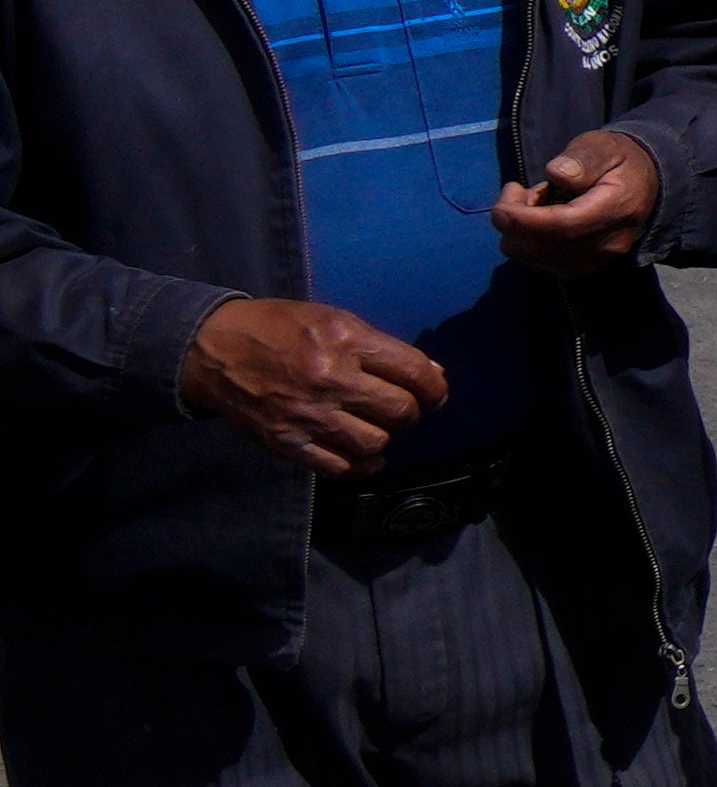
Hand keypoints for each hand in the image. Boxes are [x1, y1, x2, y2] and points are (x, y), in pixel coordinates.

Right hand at [179, 293, 450, 467]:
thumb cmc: (277, 328)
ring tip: (378, 426)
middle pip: (400, 411)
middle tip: (403, 409)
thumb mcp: (332, 319)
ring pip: (375, 442)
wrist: (211, 350)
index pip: (414, 372)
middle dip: (412, 412)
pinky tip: (366, 456)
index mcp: (345, 341)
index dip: (435, 387)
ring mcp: (307, 414)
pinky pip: (339, 467)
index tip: (434, 393)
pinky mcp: (286, 442)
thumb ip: (381, 348)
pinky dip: (361, 466)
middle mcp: (330, 379)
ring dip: (386, 437)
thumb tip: (430, 375)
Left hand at [488, 129, 664, 263]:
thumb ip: (582, 159)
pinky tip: (534, 221)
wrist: (642, 184)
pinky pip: (540, 263)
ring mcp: (597, 260)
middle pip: (545, 247)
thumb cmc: (617, 161)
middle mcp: (609, 243)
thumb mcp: (601, 147)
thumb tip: (557, 174)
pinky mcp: (584, 267)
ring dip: (517, 232)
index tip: (506, 196)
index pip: (563, 226)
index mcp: (618, 209)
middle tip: (514, 191)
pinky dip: (524, 243)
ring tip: (529, 203)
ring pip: (536, 258)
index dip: (524, 218)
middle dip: (513, 222)